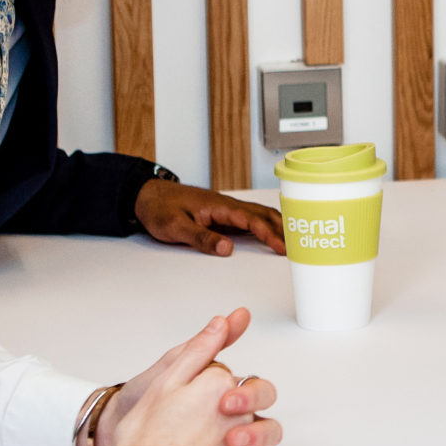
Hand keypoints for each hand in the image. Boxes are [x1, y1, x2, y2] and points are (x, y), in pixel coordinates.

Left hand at [100, 310, 283, 445]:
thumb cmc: (141, 413)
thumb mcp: (169, 375)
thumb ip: (202, 347)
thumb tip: (231, 317)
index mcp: (223, 400)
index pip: (259, 392)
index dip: (252, 395)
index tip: (227, 401)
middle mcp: (231, 429)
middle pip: (269, 428)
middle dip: (259, 433)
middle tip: (232, 437)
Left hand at [134, 179, 285, 257]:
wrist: (147, 196)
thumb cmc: (160, 208)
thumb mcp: (176, 227)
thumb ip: (202, 238)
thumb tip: (227, 249)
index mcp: (218, 205)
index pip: (252, 219)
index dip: (269, 233)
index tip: (282, 247)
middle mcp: (226, 205)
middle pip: (263, 214)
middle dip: (283, 228)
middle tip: (299, 246)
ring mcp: (225, 209)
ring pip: (259, 215)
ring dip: (277, 226)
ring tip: (292, 242)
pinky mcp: (222, 214)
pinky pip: (249, 220)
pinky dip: (265, 226)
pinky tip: (271, 235)